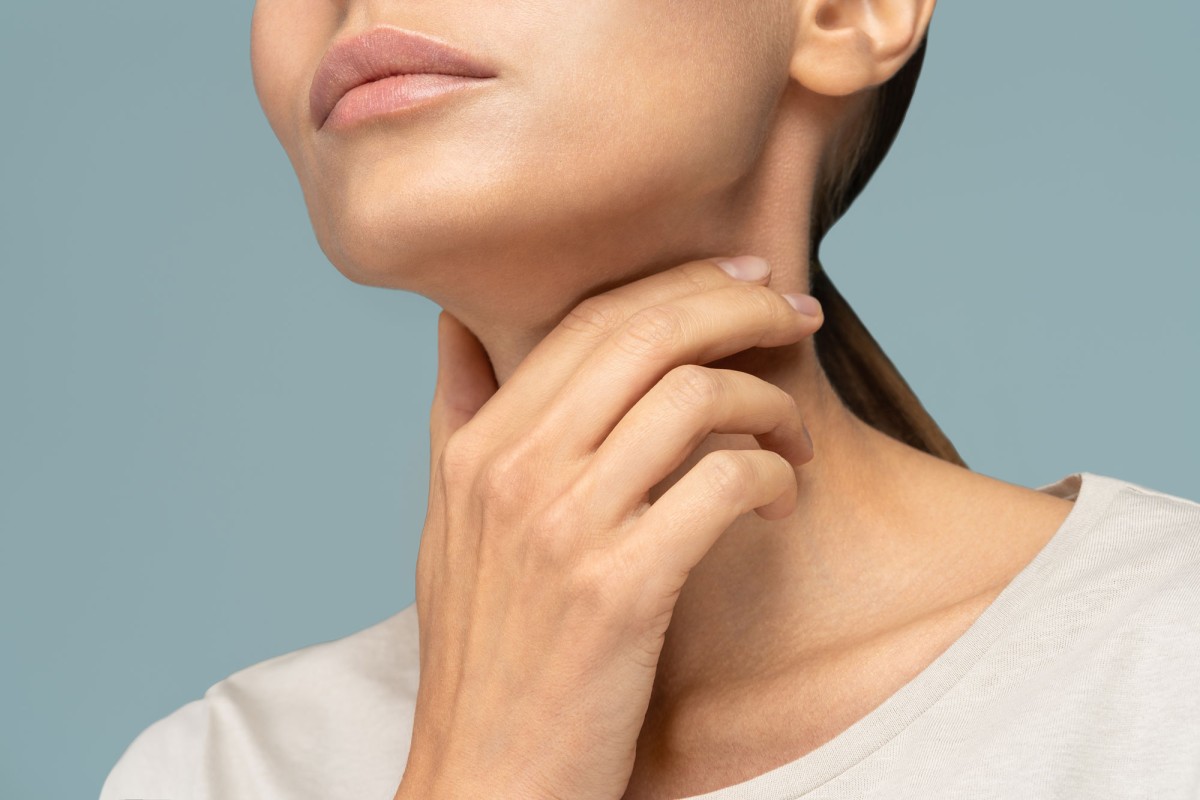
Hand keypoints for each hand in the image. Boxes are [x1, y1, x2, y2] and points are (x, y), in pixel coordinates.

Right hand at [395, 255, 822, 799]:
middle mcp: (514, 469)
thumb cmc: (484, 654)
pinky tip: (779, 500)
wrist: (488, 777)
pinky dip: (769, 475)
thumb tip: (456, 326)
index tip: (741, 279)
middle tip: (794, 314)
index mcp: (479, 446)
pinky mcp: (621, 587)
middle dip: (738, 306)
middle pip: (647, 332)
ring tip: (790, 440)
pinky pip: (722, 481)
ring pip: (695, 397)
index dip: (681, 281)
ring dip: (768, 402)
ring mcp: (565, 526)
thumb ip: (458, 417)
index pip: (590, 317)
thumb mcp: (446, 526)